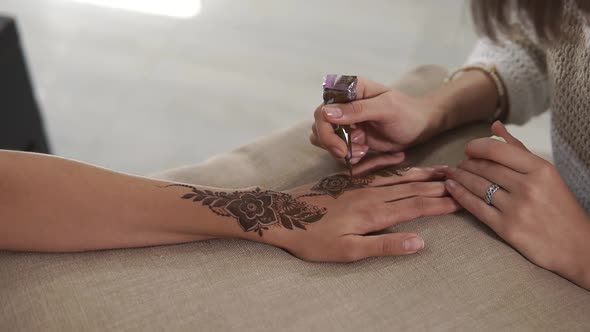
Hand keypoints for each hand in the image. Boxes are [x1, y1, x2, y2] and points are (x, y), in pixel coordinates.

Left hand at [249, 166, 458, 261]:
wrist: (280, 215)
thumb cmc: (312, 239)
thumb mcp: (347, 251)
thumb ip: (383, 246)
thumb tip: (419, 243)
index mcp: (373, 212)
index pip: (415, 207)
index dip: (440, 204)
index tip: (462, 200)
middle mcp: (370, 194)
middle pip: (411, 189)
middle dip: (438, 187)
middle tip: (463, 179)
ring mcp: (359, 185)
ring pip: (398, 177)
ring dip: (422, 174)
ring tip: (442, 170)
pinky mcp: (348, 180)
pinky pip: (377, 169)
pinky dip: (394, 164)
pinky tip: (403, 158)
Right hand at [310, 77, 440, 163]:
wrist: (419, 128)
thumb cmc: (407, 113)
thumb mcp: (386, 109)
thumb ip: (357, 110)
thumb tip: (326, 113)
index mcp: (350, 90)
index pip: (323, 107)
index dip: (325, 128)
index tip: (340, 146)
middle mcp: (342, 104)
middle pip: (319, 125)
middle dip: (331, 143)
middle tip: (347, 154)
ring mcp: (344, 122)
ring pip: (323, 139)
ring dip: (339, 150)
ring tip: (362, 151)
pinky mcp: (349, 137)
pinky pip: (336, 149)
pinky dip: (347, 155)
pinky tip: (364, 153)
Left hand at [444, 121, 589, 288]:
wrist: (577, 248)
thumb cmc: (561, 207)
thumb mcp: (547, 174)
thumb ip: (519, 150)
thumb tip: (495, 127)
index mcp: (541, 170)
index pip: (497, 150)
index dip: (476, 147)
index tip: (468, 149)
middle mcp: (528, 187)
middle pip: (485, 168)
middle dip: (466, 163)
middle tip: (459, 163)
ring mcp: (516, 209)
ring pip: (477, 186)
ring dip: (459, 177)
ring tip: (452, 173)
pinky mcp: (507, 228)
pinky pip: (475, 207)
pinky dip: (459, 195)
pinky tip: (451, 188)